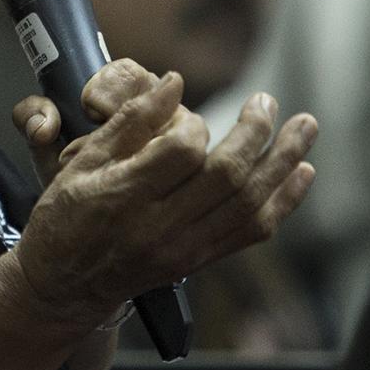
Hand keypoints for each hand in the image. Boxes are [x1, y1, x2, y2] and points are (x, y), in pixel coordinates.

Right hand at [12, 71, 318, 327]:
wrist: (64, 285)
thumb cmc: (66, 216)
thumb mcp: (80, 164)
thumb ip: (130, 123)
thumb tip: (174, 83)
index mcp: (125, 198)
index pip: (183, 152)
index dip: (195, 124)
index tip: (188, 113)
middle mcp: (160, 229)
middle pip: (227, 177)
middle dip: (255, 133)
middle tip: (265, 102)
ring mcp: (184, 250)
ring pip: (249, 204)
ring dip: (283, 162)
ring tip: (305, 127)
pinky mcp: (199, 261)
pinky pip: (251, 231)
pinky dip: (283, 201)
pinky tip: (301, 172)